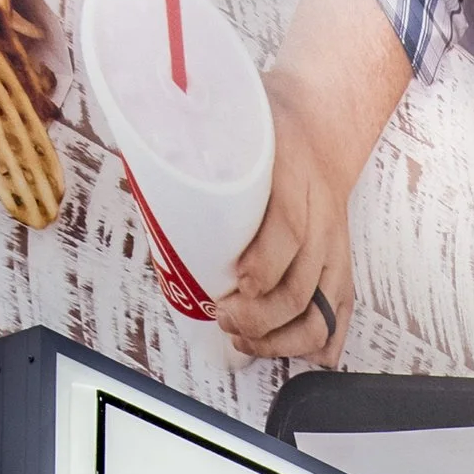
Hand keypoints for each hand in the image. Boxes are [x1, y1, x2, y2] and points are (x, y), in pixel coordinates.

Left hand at [217, 0, 411, 363]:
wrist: (320, 123)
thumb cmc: (271, 127)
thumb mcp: (232, 119)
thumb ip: (188, 140)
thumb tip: (134, 163)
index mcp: (295, 175)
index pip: (288, 227)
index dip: (262, 262)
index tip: (231, 280)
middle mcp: (322, 218)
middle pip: (299, 285)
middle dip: (257, 315)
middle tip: (220, 315)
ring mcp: (333, 248)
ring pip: (319, 313)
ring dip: (279, 338)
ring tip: (241, 336)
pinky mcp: (340, 267)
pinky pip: (340, 317)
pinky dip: (320, 345)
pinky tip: (290, 353)